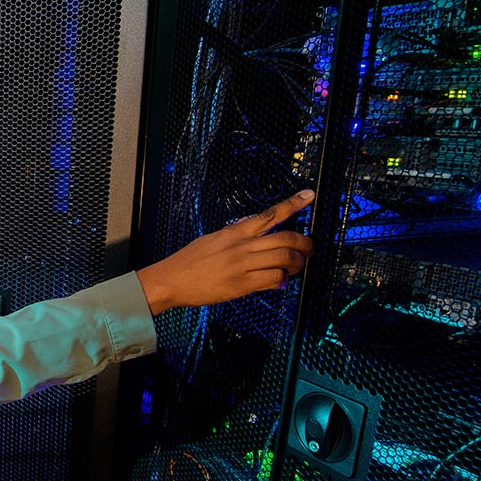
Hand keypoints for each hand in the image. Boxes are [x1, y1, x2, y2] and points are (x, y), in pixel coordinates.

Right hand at [135, 190, 315, 314]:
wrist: (171, 280)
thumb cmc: (189, 261)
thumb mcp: (212, 239)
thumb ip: (235, 235)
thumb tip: (253, 231)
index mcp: (235, 231)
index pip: (270, 214)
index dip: (293, 204)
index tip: (309, 196)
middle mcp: (242, 245)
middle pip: (286, 238)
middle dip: (305, 244)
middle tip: (310, 249)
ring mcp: (242, 264)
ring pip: (284, 259)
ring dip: (297, 264)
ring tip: (296, 268)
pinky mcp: (241, 284)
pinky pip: (273, 279)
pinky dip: (282, 280)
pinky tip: (279, 281)